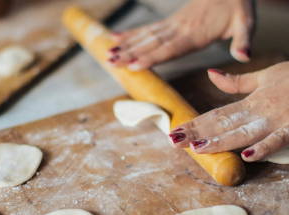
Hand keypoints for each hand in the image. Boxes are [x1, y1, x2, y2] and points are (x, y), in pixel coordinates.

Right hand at [108, 0, 254, 70]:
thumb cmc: (238, 8)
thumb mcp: (246, 23)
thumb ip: (243, 40)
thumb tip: (244, 56)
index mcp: (195, 34)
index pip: (169, 48)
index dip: (151, 57)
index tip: (133, 65)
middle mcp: (179, 30)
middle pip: (151, 43)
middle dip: (130, 53)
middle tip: (111, 62)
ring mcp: (172, 25)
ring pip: (145, 36)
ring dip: (126, 45)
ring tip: (108, 54)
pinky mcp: (170, 23)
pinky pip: (148, 29)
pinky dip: (131, 34)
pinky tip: (117, 37)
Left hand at [168, 61, 288, 161]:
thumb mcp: (264, 76)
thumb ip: (236, 82)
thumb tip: (210, 74)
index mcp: (250, 102)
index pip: (215, 114)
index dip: (195, 123)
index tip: (175, 131)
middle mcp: (258, 112)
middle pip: (223, 124)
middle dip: (198, 133)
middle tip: (175, 141)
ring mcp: (276, 121)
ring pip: (243, 133)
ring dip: (221, 141)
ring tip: (199, 148)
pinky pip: (278, 139)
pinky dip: (265, 147)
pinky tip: (248, 156)